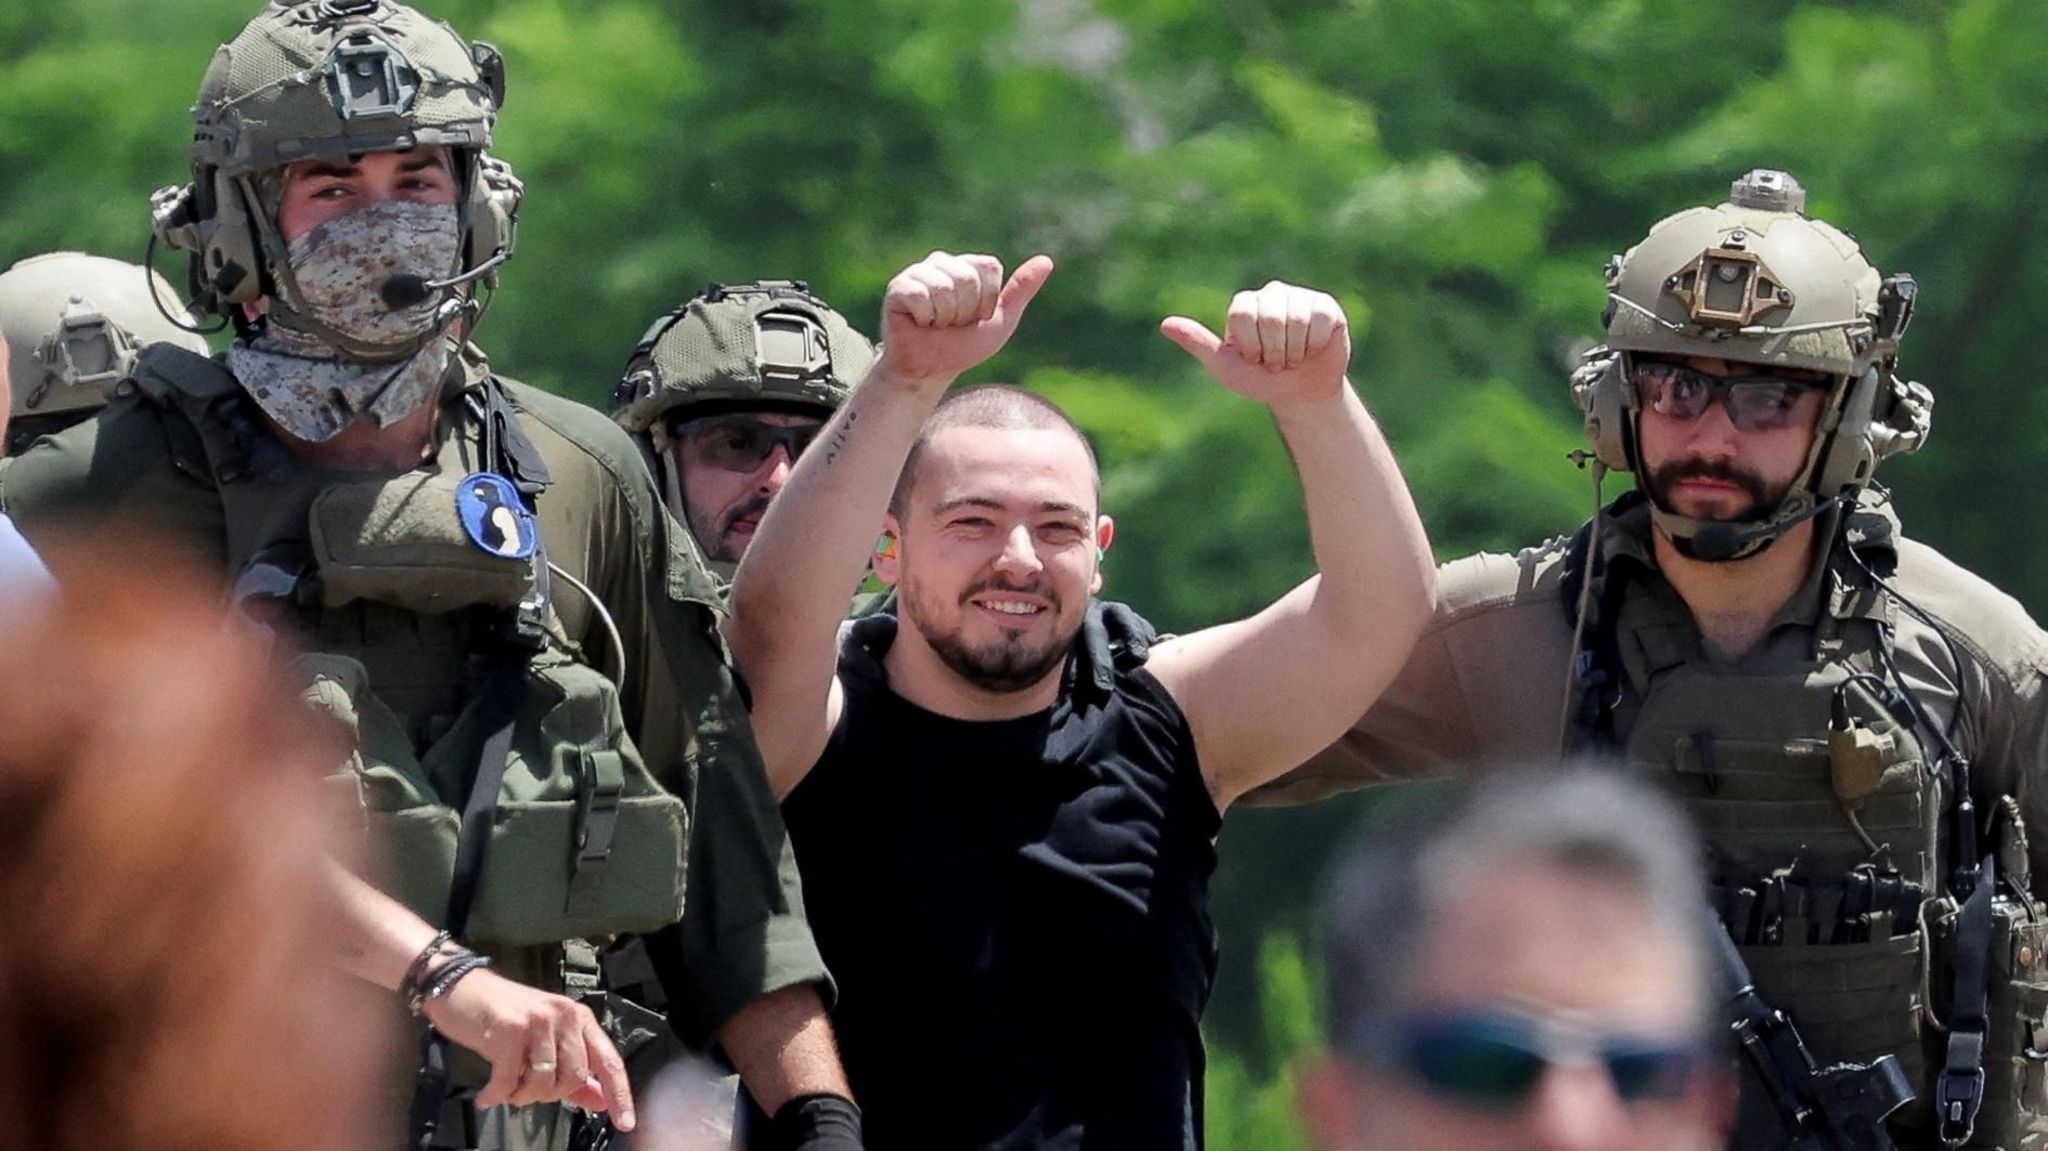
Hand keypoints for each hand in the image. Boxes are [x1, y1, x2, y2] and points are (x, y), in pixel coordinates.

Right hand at [422, 968, 635, 1130]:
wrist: (461, 987)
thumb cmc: (504, 1015)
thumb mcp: (546, 1039)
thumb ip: (575, 1071)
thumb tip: (601, 1100)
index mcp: (579, 1019)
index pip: (609, 1061)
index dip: (619, 1095)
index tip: (625, 1122)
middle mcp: (564, 1016)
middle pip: (574, 1078)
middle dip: (548, 1095)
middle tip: (524, 1088)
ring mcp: (538, 1021)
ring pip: (543, 1083)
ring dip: (520, 1095)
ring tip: (506, 1085)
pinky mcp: (510, 1030)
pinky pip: (509, 1081)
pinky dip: (497, 1095)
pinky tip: (486, 1096)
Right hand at [873, 251, 1053, 388]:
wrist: (930, 371)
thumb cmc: (963, 346)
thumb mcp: (1001, 321)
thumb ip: (1021, 290)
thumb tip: (1047, 260)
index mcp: (968, 266)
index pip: (989, 268)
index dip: (987, 300)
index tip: (975, 318)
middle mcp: (942, 262)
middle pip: (967, 278)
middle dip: (965, 311)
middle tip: (952, 324)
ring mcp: (917, 272)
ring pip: (945, 288)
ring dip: (944, 317)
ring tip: (935, 324)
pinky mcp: (898, 287)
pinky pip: (921, 296)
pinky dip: (925, 318)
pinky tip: (918, 323)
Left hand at [1160, 280, 1350, 407]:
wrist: (1301, 394)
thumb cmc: (1261, 381)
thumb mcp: (1226, 367)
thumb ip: (1198, 344)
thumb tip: (1165, 324)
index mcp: (1243, 305)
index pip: (1242, 317)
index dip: (1251, 347)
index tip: (1255, 360)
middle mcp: (1270, 294)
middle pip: (1269, 317)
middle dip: (1274, 351)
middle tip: (1277, 361)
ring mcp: (1299, 297)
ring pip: (1296, 319)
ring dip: (1296, 351)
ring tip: (1294, 356)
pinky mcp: (1325, 306)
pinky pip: (1320, 321)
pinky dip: (1315, 345)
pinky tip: (1313, 348)